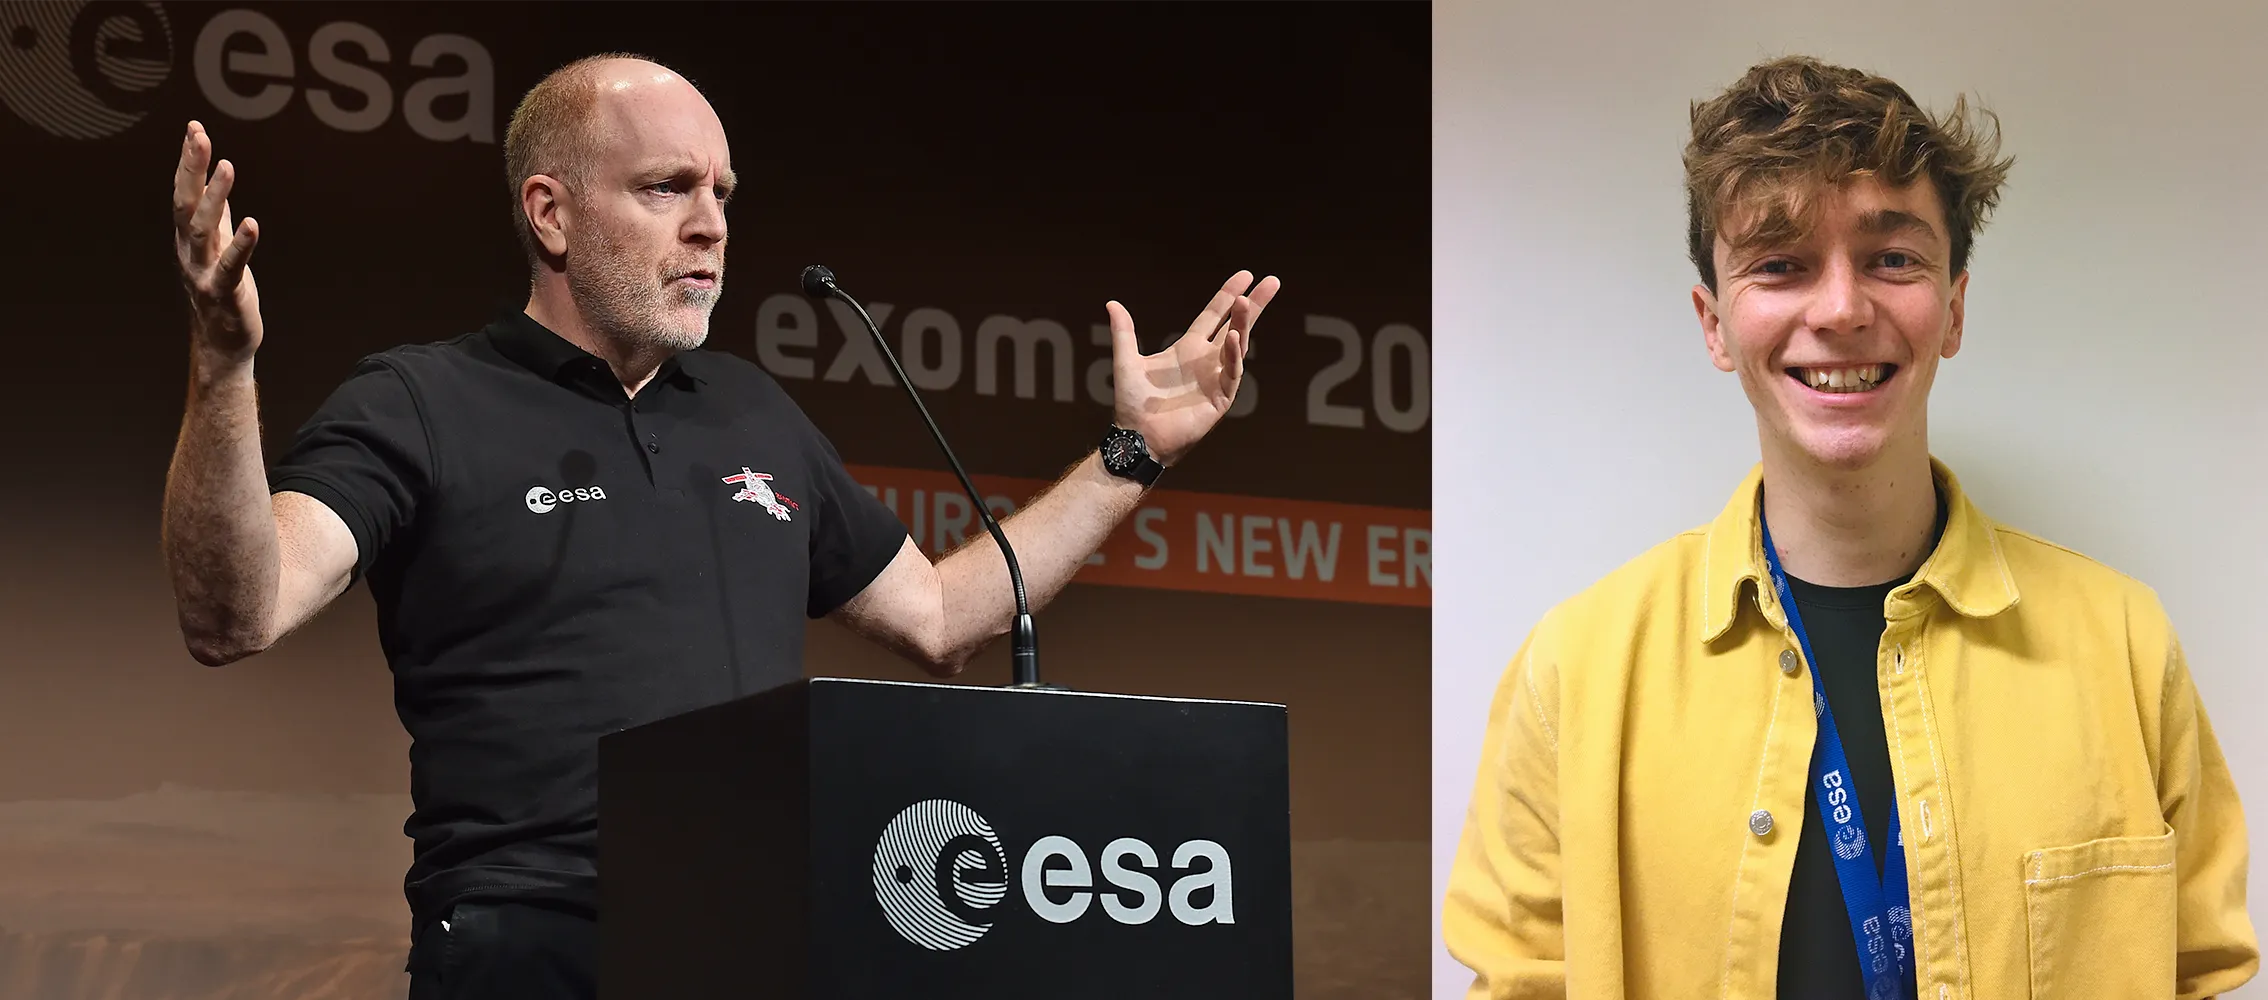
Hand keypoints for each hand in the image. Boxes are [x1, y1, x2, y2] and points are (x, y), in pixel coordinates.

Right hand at [172, 121, 262, 368]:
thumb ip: (217, 214)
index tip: (194, 128)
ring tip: (227, 167)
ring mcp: (204, 272)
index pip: (184, 192)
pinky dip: (241, 245)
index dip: (188, 161)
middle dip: (191, 169)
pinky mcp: (224, 293)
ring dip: (214, 198)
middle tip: (198, 136)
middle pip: (186, 204)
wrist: (222, 342)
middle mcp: (189, 251)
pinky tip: (253, 223)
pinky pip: (231, 266)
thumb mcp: (219, 245)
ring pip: (203, 230)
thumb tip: (215, 179)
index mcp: (188, 238)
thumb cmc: (223, 290)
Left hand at [1106, 270, 1280, 466]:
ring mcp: (1216, 379)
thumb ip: (1123, 333)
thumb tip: (1112, 303)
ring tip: (1247, 301)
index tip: (1245, 275)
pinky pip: (1231, 373)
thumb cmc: (1133, 405)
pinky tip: (1234, 337)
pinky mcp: (1220, 398)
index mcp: (1188, 349)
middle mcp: (1207, 361)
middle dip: (1254, 305)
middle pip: (1236, 325)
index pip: (1215, 315)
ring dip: (1244, 324)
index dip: (1228, 295)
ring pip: (1238, 346)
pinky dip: (1234, 355)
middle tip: (1272, 281)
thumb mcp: (1126, 362)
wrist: (1138, 437)